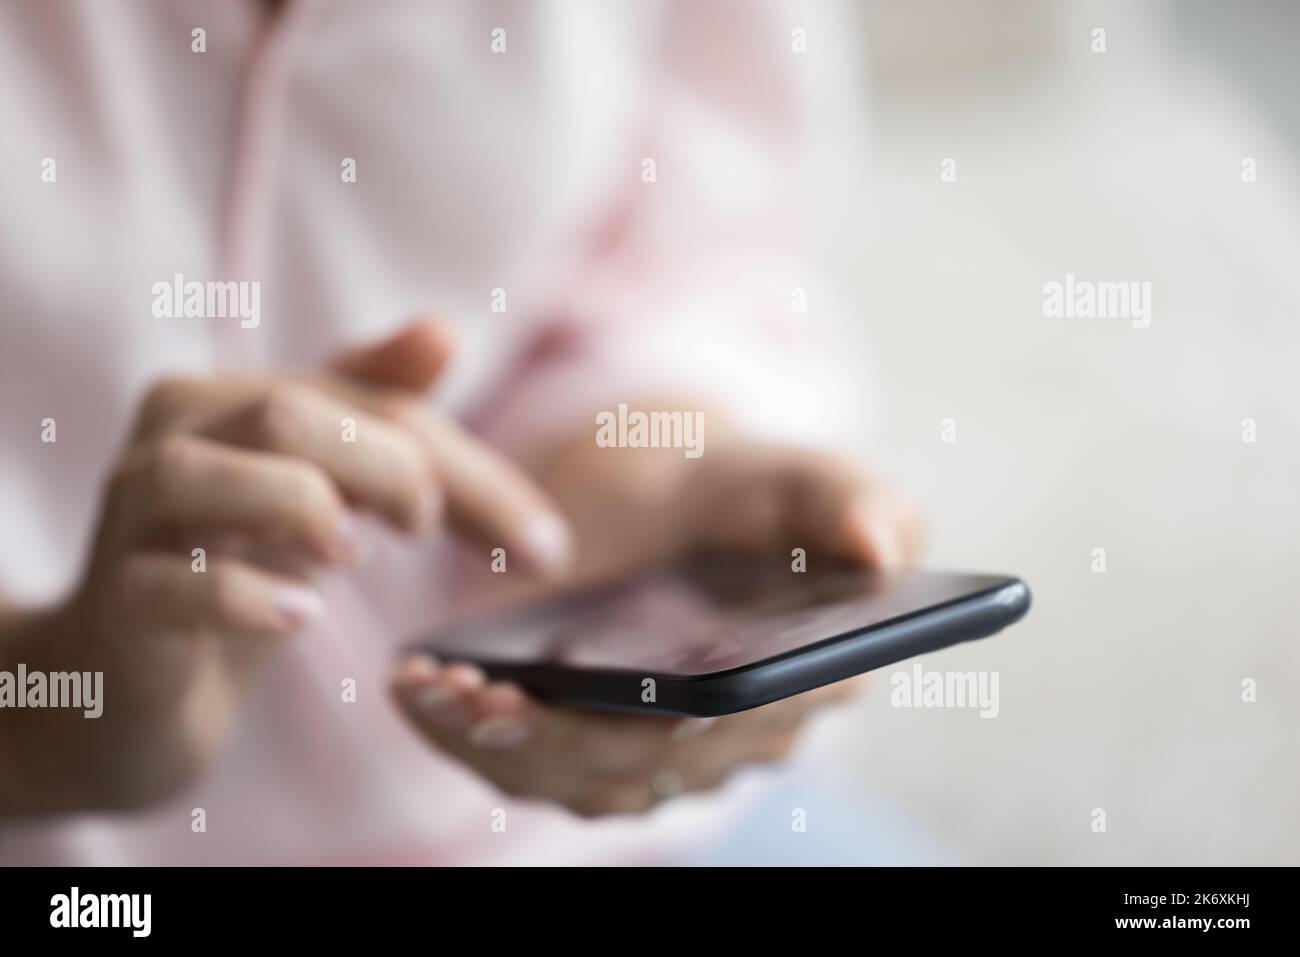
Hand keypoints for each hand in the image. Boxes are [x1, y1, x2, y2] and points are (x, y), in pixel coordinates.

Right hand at [0, 321, 571, 814]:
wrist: (132, 683)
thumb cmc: (236, 568)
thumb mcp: (320, 488)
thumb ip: (374, 412)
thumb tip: (442, 329)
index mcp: (226, 397)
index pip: (369, 405)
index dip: (468, 469)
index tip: (541, 545)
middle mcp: (169, 437)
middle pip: (291, 416)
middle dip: (392, 472)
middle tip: (427, 533)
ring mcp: (131, 521)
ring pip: (212, 474)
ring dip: (308, 509)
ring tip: (354, 555)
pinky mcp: (117, 607)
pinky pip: (175, 584)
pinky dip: (250, 597)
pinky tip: (300, 617)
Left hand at [392, 415, 922, 817]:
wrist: (666, 499)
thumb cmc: (741, 490)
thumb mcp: (795, 475)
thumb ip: (848, 499)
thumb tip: (884, 548)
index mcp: (803, 684)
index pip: (757, 724)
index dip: (696, 724)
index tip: (639, 704)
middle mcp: (728, 744)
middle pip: (647, 765)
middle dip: (563, 737)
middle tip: (488, 695)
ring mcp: (648, 755)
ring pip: (574, 778)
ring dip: (500, 743)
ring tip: (438, 688)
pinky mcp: (575, 747)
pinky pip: (521, 764)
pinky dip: (463, 734)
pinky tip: (416, 688)